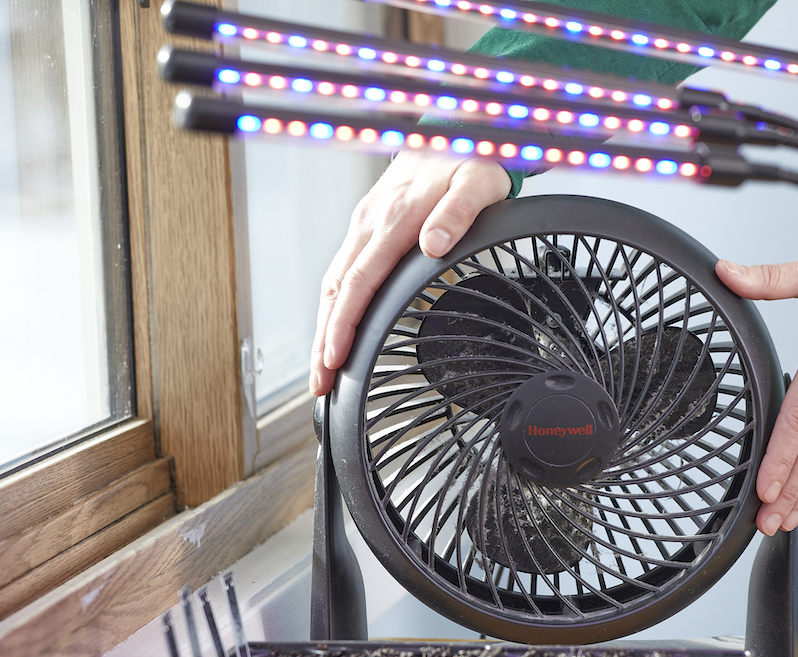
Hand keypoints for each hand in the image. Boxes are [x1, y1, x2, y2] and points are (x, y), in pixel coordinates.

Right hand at [309, 151, 510, 395]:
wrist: (450, 129)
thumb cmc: (468, 160)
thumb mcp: (478, 183)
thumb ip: (458, 214)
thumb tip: (434, 243)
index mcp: (395, 220)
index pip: (361, 282)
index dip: (345, 324)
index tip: (334, 357)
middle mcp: (370, 225)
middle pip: (337, 292)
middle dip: (323, 341)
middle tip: (320, 385)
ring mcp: (363, 226)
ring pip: (334, 284)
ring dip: (323, 329)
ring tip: (321, 372)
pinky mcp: (365, 228)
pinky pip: (342, 272)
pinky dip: (333, 307)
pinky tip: (332, 330)